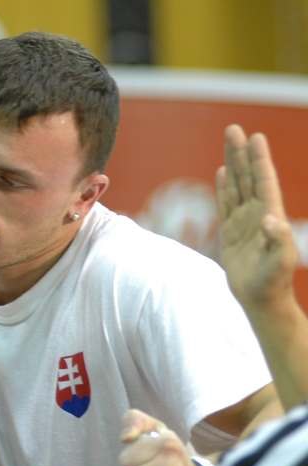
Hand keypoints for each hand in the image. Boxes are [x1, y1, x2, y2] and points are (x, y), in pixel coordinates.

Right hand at [216, 124, 297, 308]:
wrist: (260, 299)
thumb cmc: (272, 282)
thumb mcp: (279, 262)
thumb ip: (277, 239)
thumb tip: (270, 218)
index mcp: (270, 216)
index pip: (264, 181)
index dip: (259, 160)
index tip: (255, 138)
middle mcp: (258, 213)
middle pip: (247, 176)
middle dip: (241, 153)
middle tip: (234, 129)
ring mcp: (244, 221)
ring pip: (236, 185)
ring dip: (232, 163)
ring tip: (229, 142)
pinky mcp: (231, 232)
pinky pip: (226, 204)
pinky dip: (224, 187)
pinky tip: (223, 173)